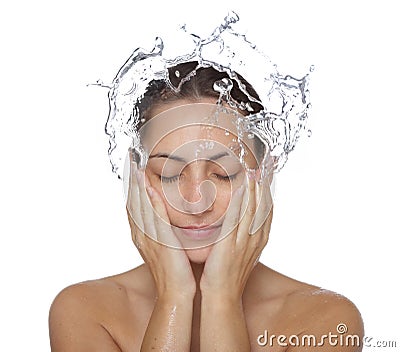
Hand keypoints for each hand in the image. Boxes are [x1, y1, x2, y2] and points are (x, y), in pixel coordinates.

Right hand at [126, 154, 195, 297]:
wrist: (176, 292)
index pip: (134, 205)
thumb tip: (167, 215)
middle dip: (130, 180)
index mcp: (143, 235)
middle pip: (132, 202)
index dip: (132, 186)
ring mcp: (149, 238)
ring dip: (137, 186)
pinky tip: (149, 189)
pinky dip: (150, 203)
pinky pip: (153, 218)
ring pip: (140, 207)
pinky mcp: (160, 241)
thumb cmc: (175, 270)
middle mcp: (141, 234)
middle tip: (129, 159)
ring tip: (135, 167)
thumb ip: (163, 230)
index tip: (132, 168)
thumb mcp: (166, 246)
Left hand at [200, 173, 272, 300]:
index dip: (269, 191)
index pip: (267, 210)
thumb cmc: (228, 273)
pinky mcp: (230, 244)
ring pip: (254, 210)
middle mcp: (255, 238)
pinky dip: (241, 203)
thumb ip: (244, 235)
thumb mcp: (241, 252)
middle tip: (268, 165)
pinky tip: (242, 189)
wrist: (222, 295)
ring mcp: (244, 241)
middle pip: (264, 206)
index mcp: (258, 239)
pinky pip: (237, 220)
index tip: (269, 174)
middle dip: (266, 185)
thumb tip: (242, 222)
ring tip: (256, 171)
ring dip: (255, 189)